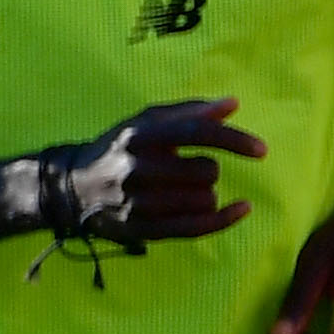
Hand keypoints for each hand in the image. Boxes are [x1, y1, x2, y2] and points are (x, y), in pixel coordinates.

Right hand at [47, 98, 259, 250]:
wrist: (72, 187)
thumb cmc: (119, 149)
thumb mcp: (145, 122)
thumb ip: (190, 112)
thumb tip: (233, 105)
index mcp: (139, 135)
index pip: (195, 133)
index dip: (233, 140)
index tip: (261, 150)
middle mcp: (135, 168)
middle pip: (204, 171)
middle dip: (209, 170)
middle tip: (192, 169)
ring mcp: (136, 202)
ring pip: (202, 200)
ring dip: (207, 193)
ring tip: (188, 189)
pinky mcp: (140, 229)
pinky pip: (194, 228)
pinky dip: (223, 220)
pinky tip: (240, 209)